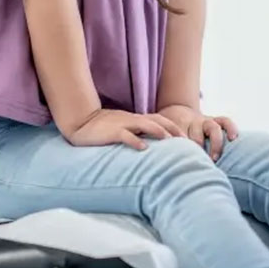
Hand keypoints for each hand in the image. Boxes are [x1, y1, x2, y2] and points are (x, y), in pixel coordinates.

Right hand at [67, 109, 183, 150]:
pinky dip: (135, 141)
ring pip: (144, 124)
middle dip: (172, 129)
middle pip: (157, 120)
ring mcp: (122, 124)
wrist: (81, 122)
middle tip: (185, 141)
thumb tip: (153, 144)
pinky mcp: (111, 132)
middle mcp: (132, 120)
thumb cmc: (103, 128)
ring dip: (158, 131)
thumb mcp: (123, 127)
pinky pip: (125, 135)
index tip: (187, 138)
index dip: (174, 127)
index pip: (160, 119)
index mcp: (136, 119)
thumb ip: (137, 132)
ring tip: (169, 140)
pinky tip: (143, 148)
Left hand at [157, 105, 238, 160]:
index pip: (180, 139)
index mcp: (177, 125)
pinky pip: (225, 120)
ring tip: (214, 158)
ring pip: (213, 128)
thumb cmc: (165, 130)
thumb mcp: (158, 134)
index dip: (180, 151)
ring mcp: (204, 120)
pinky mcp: (213, 120)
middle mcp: (192, 122)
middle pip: (197, 136)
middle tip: (197, 165)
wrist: (174, 110)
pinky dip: (230, 127)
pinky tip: (234, 137)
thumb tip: (144, 166)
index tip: (179, 165)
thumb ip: (156, 146)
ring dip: (215, 143)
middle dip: (198, 151)